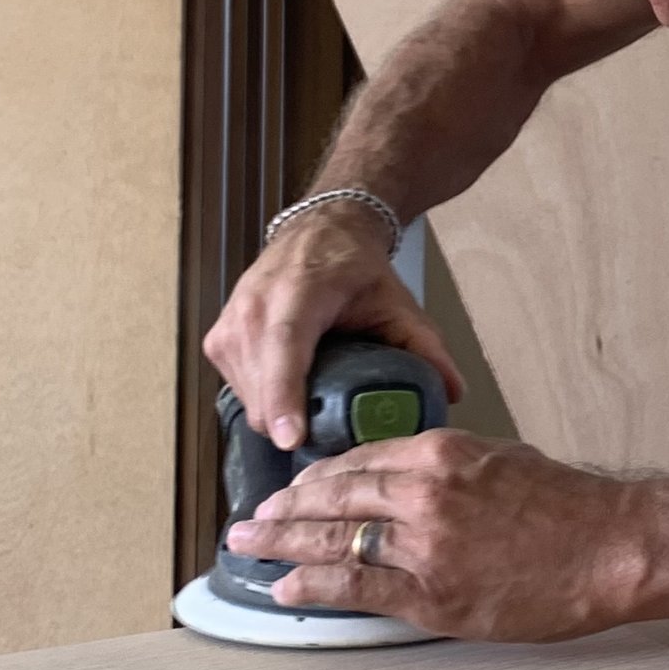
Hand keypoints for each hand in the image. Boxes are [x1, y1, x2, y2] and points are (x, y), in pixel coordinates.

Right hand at [204, 203, 466, 449]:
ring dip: (281, 414)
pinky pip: (239, 392)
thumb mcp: (396, 302)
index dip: (285, 395)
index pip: (284, 347)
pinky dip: (267, 400)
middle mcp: (252, 308)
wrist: (317, 232)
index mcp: (298, 292)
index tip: (291, 437)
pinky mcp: (215, 342)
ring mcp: (228, 326)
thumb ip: (425, 346)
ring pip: (249, 400)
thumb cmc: (353, 269)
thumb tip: (453, 393)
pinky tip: (295, 388)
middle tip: (336, 430)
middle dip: (296, 422)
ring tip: (317, 401)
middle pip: (264, 389)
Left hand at [225, 429, 646, 642]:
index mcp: (440, 454)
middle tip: (251, 520)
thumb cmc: (569, 507)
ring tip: (251, 550)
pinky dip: (314, 586)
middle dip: (283, 510)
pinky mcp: (433, 595)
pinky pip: (356, 587)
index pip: (357, 461)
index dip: (315, 479)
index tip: (293, 489)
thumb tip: (406, 483)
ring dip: (283, 545)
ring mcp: (425, 546)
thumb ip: (448, 468)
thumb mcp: (502, 459)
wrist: (612, 546)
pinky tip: (288, 588)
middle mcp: (424, 493)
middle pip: (332, 498)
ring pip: (333, 541)